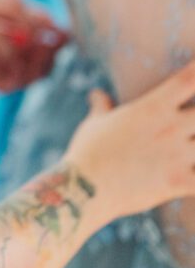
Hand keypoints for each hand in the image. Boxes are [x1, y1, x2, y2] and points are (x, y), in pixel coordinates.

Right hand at [66, 61, 194, 221]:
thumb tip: (97, 95)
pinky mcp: (179, 182)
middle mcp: (171, 127)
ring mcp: (178, 155)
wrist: (84, 187)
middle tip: (192, 124)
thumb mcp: (95, 123)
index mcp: (153, 107)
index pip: (188, 80)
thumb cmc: (87, 151)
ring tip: (192, 150)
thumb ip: (102, 107)